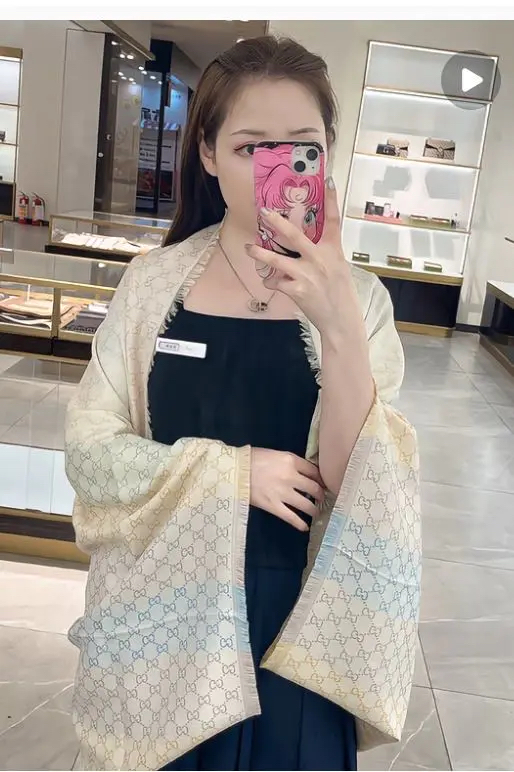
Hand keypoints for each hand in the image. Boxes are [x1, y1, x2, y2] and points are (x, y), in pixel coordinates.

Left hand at [245, 178, 359, 337]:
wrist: (341, 321)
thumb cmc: (340, 295)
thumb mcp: (338, 269)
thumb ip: (323, 255)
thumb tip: (305, 245)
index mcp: (334, 251)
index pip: (333, 220)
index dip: (330, 200)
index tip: (327, 180)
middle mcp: (320, 259)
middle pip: (295, 235)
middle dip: (277, 222)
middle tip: (263, 212)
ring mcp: (307, 274)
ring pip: (277, 260)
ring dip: (260, 254)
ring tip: (248, 247)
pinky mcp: (298, 290)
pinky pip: (277, 282)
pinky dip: (272, 281)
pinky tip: (272, 282)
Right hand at [250, 447, 324, 531]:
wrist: (234, 470)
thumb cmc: (252, 459)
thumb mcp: (275, 454)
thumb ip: (290, 462)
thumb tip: (303, 473)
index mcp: (291, 460)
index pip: (314, 471)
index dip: (321, 479)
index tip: (324, 484)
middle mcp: (290, 477)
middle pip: (314, 488)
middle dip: (320, 495)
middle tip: (322, 499)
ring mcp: (282, 493)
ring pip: (306, 505)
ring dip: (314, 510)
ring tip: (316, 513)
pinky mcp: (273, 506)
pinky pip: (291, 517)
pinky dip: (300, 524)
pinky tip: (305, 527)